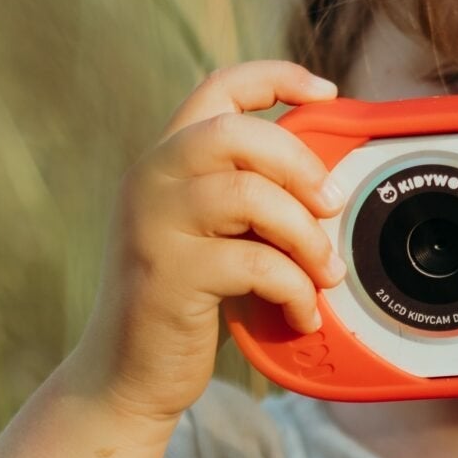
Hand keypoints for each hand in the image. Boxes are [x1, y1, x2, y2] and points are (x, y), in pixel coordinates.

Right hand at [76, 59, 342, 427]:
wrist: (125, 378)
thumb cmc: (184, 306)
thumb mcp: (214, 237)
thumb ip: (248, 200)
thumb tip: (330, 183)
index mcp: (163, 162)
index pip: (216, 90)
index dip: (275, 78)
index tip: (326, 93)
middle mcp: (149, 182)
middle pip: (236, 133)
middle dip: (300, 164)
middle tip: (332, 205)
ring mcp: (152, 226)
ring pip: (250, 194)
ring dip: (306, 235)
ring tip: (325, 273)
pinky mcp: (168, 276)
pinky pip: (256, 264)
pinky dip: (294, 289)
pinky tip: (302, 314)